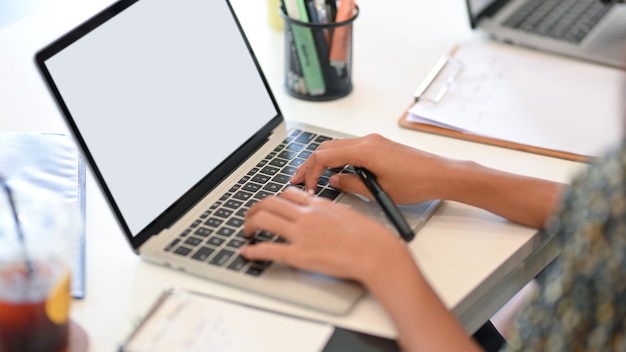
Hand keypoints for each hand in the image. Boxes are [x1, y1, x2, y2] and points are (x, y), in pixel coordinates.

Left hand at [240, 187, 410, 283]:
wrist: (376, 252)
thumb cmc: (369, 237)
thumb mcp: (349, 213)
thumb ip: (330, 211)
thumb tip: (323, 212)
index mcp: (319, 205)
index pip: (288, 194)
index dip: (274, 199)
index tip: (270, 205)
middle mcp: (307, 216)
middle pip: (270, 203)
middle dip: (255, 208)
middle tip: (251, 217)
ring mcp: (302, 234)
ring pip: (264, 219)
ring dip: (250, 224)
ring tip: (247, 231)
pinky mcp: (300, 255)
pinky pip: (269, 249)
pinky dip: (253, 251)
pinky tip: (246, 253)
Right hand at [291, 133, 455, 204]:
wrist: (441, 175)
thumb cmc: (417, 183)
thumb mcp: (380, 190)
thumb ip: (352, 185)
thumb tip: (334, 181)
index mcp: (366, 150)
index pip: (325, 156)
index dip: (310, 172)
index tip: (306, 187)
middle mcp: (367, 141)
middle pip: (326, 147)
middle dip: (310, 164)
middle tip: (298, 179)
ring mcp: (373, 141)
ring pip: (337, 146)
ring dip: (322, 160)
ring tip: (312, 176)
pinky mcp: (379, 146)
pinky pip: (350, 149)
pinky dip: (337, 159)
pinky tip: (335, 172)